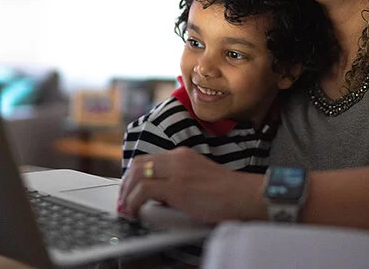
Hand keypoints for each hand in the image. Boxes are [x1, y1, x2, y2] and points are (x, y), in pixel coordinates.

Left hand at [118, 147, 265, 223]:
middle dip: (126, 183)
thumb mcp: (199, 178)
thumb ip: (179, 181)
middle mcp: (178, 158)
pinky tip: (134, 211)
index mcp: (183, 155)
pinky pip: (144, 190)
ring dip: (127, 193)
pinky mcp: (178, 187)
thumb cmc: (228, 193)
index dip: (133, 175)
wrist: (245, 196)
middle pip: (138, 163)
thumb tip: (158, 196)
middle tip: (123, 200)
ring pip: (137, 174)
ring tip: (126, 208)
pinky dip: (133, 201)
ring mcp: (177, 171)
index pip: (148, 159)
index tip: (129, 190)